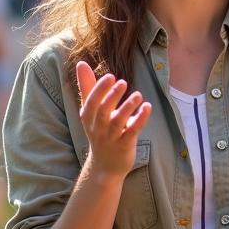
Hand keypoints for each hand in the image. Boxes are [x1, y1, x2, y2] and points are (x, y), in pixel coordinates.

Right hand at [76, 61, 152, 178]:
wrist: (105, 165)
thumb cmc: (98, 130)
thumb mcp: (90, 110)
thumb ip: (87, 86)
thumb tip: (81, 63)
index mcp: (88, 117)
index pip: (91, 102)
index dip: (99, 89)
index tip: (110, 76)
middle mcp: (98, 127)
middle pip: (103, 111)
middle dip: (112, 97)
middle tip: (123, 82)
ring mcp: (111, 137)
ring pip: (118, 122)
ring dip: (128, 107)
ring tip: (138, 95)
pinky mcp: (124, 145)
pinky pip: (132, 132)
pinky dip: (140, 119)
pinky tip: (147, 107)